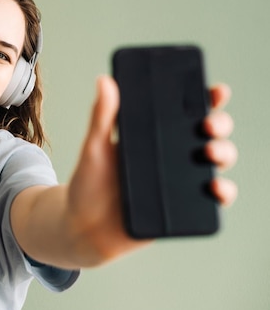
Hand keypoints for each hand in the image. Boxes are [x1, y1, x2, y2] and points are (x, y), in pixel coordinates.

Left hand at [65, 76, 238, 265]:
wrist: (85, 229)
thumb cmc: (88, 185)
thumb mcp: (93, 148)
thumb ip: (101, 117)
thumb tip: (104, 80)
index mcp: (152, 133)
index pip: (184, 110)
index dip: (205, 98)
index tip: (215, 90)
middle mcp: (172, 153)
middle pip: (208, 132)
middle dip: (218, 124)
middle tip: (208, 125)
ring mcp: (181, 180)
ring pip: (216, 160)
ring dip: (224, 153)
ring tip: (210, 154)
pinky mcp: (184, 207)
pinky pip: (214, 198)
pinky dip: (224, 192)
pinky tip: (215, 187)